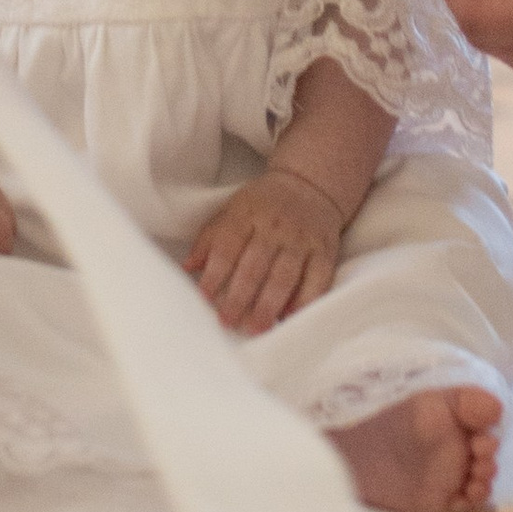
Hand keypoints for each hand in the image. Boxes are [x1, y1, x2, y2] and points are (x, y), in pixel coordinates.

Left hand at [186, 165, 344, 331]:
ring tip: (257, 328)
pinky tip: (290, 317)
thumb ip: (209, 238)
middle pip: (255, 265)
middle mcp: (275, 226)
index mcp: (247, 214)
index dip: (215, 273)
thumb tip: (188, 268)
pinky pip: (317, 280)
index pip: (228, 246)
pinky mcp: (325, 252)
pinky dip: (304, 301)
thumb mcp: (232, 210)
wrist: (311, 183)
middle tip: (228, 321)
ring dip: (269, 304)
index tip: (204, 297)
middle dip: (240, 296)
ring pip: (284, 275)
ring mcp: (302, 239)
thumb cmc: (263, 204)